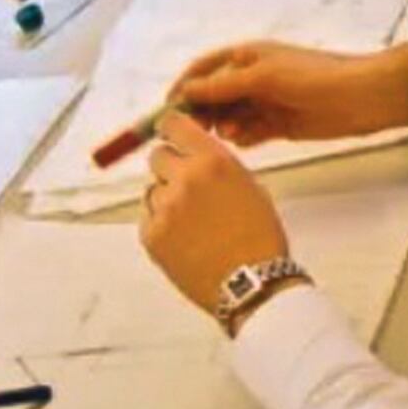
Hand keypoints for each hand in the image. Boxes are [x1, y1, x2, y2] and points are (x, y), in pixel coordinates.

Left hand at [139, 113, 289, 316]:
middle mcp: (183, 179)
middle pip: (157, 156)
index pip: (174, 125)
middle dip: (170, 167)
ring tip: (193, 222)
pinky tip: (185, 239)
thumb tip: (193, 156)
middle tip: (186, 187)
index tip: (170, 133)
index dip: (170, 129)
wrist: (253, 283)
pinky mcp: (151, 234)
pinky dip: (161, 225)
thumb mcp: (248, 186)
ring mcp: (163, 208)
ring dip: (166, 199)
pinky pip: (148, 218)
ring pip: (152, 190)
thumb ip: (217, 165)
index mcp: (212, 161)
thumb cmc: (259, 237)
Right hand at [172, 39, 407, 146]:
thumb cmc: (313, 77)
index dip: (182, 87)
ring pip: (228, 117)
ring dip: (224, 126)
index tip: (168, 110)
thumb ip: (222, 86)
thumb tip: (184, 92)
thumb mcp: (262, 77)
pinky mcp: (277, 124)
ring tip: (233, 133)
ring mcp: (264, 102)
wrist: (363, 97)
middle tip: (197, 130)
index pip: (201, 70)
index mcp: (244, 57)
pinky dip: (243, 137)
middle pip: (211, 96)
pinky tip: (248, 140)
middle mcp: (250, 78)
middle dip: (202, 112)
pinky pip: (248, 133)